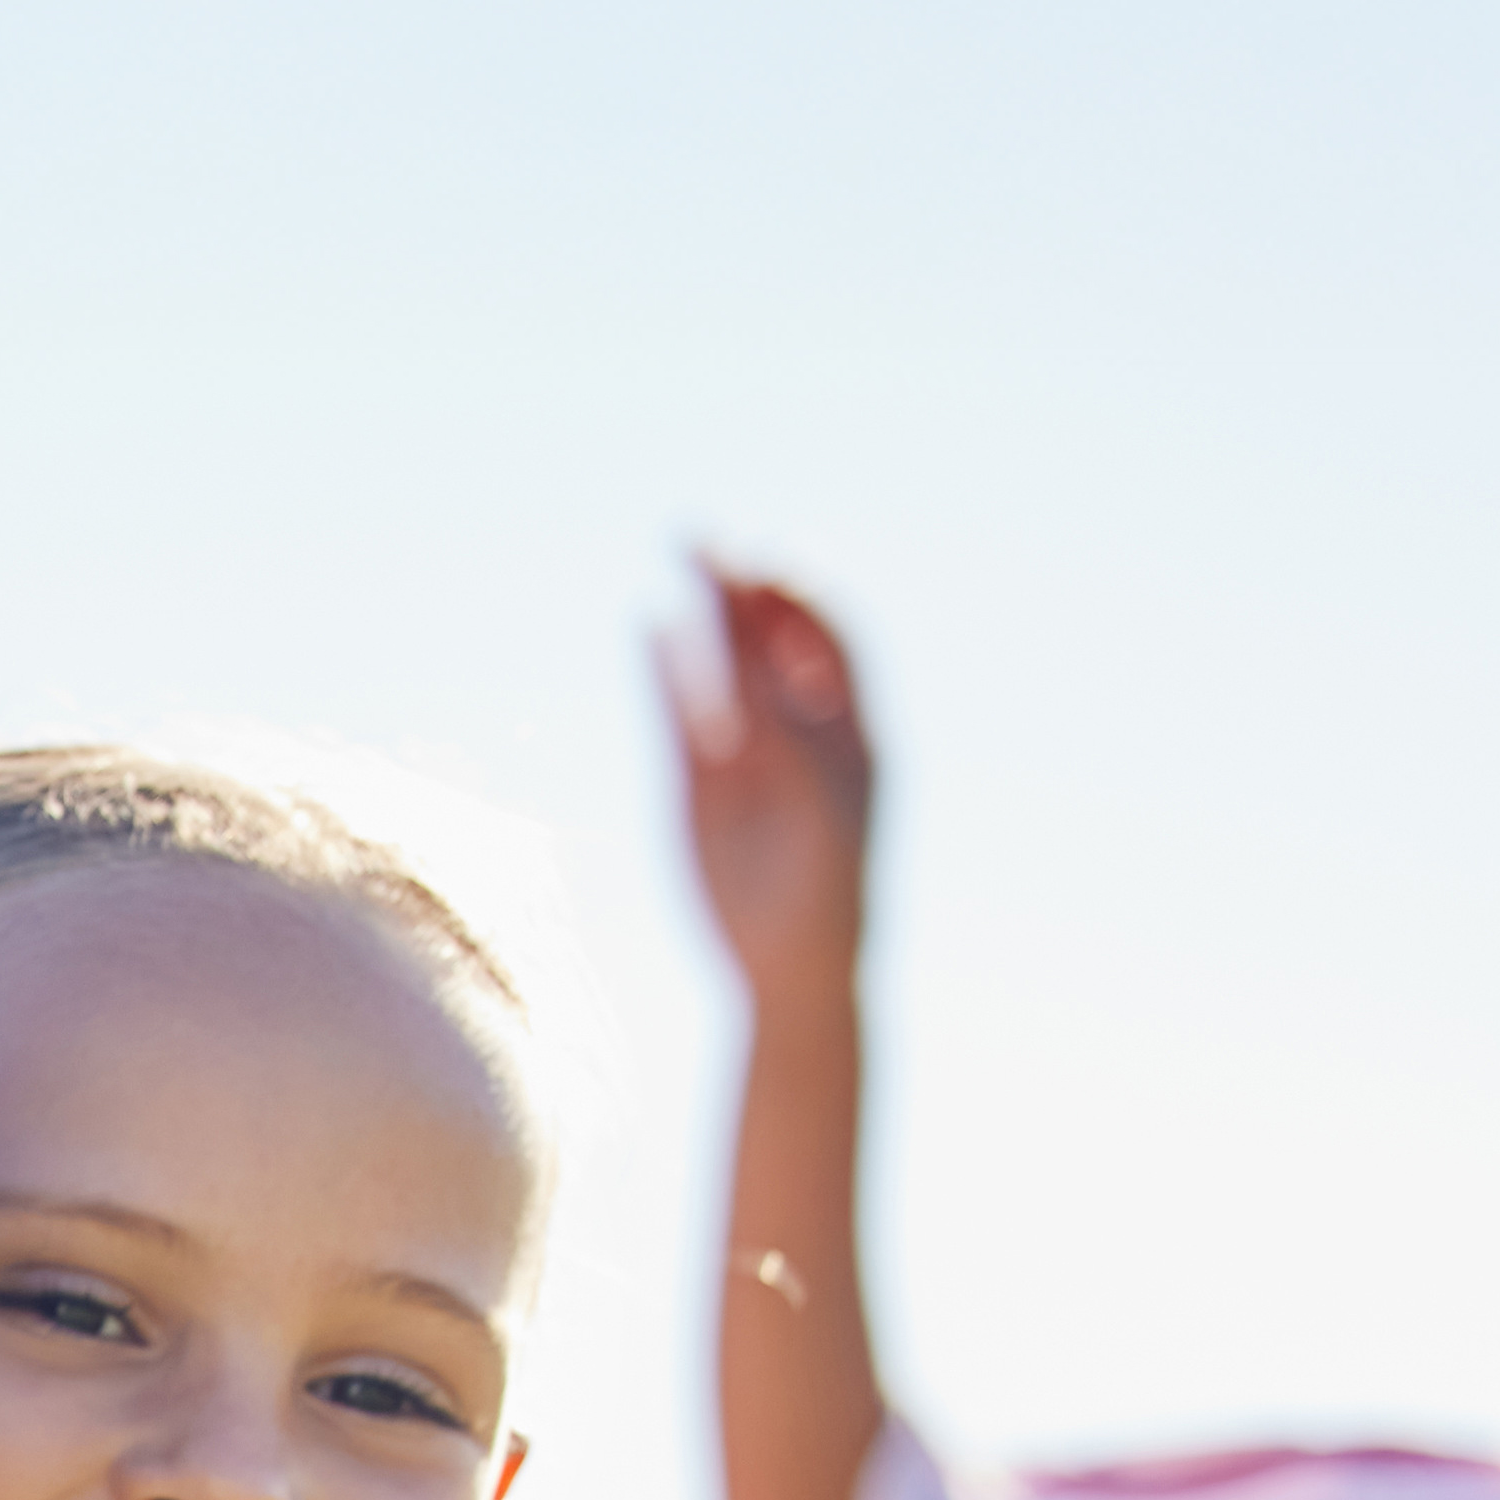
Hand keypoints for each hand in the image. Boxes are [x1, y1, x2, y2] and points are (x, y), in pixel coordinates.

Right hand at [660, 559, 876, 996]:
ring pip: (725, 665)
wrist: (793, 963)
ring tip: (683, 549)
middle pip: (772, 637)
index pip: (828, 637)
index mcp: (849, 728)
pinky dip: (668, 664)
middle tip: (705, 536)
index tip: (765, 568)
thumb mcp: (813, 791)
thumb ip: (782, 718)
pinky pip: (681, 708)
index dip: (798, 596)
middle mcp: (800, 729)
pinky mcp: (700, 781)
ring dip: (706, 610)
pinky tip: (649, 624)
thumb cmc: (826, 883)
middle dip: (745, 583)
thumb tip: (754, 656)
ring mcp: (747, 752)